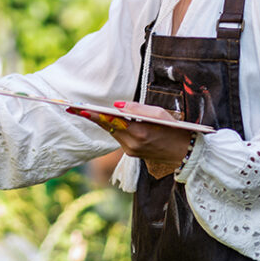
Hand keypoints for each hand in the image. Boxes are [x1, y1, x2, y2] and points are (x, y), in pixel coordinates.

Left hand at [67, 101, 192, 178]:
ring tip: (85, 111)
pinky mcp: (132, 155)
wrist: (186, 154)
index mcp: (140, 133)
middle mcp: (132, 145)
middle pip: (108, 128)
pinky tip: (106, 121)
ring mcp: (131, 152)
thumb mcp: (159, 114)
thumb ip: (136, 109)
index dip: (94, 115)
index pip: (111, 122)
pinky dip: (113, 129)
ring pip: (112, 133)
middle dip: (92, 117)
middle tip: (73, 108)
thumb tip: (116, 106)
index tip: (79, 109)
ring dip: (102, 122)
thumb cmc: (175, 129)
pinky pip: (119, 138)